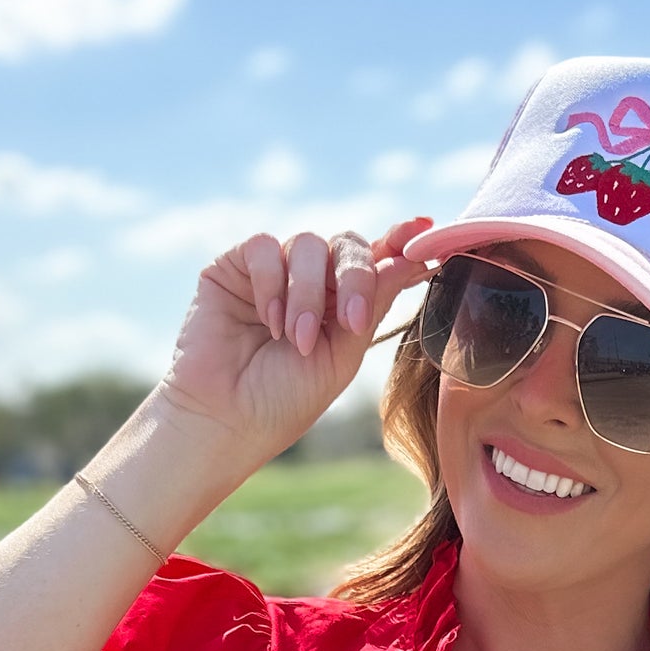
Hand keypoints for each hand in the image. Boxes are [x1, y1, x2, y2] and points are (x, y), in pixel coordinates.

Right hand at [157, 215, 435, 465]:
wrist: (225, 421)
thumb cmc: (283, 401)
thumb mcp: (341, 356)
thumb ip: (371, 306)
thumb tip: (408, 258)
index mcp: (342, 305)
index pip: (376, 262)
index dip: (400, 242)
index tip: (424, 229)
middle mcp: (310, 283)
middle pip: (347, 245)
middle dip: (355, 278)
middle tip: (351, 321)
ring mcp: (273, 272)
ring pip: (308, 244)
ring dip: (307, 294)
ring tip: (295, 340)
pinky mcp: (234, 267)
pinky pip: (264, 246)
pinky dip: (272, 283)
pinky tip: (268, 323)